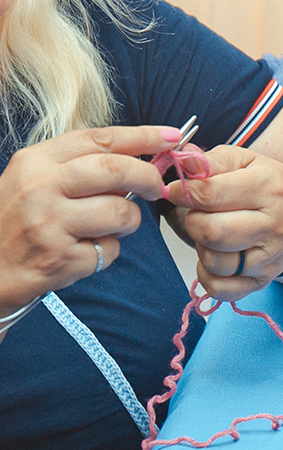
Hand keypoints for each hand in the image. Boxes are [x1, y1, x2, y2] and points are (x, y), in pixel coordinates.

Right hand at [0, 125, 175, 317]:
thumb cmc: (1, 227)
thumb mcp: (24, 181)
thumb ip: (69, 167)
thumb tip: (131, 159)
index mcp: (33, 160)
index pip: (99, 138)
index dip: (142, 135)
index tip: (173, 136)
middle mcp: (39, 186)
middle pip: (116, 170)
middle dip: (148, 177)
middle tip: (158, 187)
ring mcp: (48, 223)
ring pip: (120, 213)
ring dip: (127, 223)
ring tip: (107, 228)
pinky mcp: (58, 259)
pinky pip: (108, 251)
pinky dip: (105, 253)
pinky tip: (81, 254)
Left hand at [163, 144, 282, 299]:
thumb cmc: (265, 184)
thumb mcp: (243, 161)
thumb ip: (211, 161)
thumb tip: (184, 162)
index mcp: (266, 187)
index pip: (207, 194)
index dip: (182, 192)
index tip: (177, 190)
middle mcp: (272, 225)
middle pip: (209, 231)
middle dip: (192, 220)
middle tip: (198, 213)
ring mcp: (269, 257)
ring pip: (214, 261)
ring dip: (201, 247)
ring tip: (212, 233)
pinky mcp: (261, 280)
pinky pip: (220, 289)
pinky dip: (208, 276)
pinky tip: (215, 256)